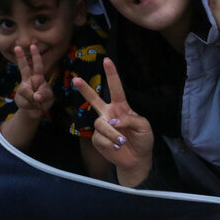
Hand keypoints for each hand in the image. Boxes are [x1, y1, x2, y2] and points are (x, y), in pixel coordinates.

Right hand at [12, 44, 53, 118]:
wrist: (34, 112)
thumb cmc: (43, 102)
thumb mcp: (48, 98)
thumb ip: (44, 95)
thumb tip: (36, 96)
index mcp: (38, 78)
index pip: (38, 66)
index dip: (36, 56)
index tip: (33, 46)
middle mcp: (28, 81)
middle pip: (24, 68)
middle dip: (21, 57)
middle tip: (17, 46)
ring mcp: (22, 88)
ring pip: (25, 91)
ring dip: (34, 100)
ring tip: (37, 104)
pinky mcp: (18, 98)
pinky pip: (25, 102)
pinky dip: (32, 108)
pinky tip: (32, 108)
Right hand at [72, 58, 154, 186]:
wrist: (137, 159)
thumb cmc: (143, 139)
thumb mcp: (144, 126)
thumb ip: (130, 119)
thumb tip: (113, 121)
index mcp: (121, 107)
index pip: (116, 88)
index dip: (112, 74)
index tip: (107, 61)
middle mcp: (109, 114)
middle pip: (94, 99)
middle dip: (85, 89)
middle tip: (75, 80)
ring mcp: (102, 126)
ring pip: (101, 124)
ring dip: (112, 133)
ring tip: (122, 141)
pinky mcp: (97, 139)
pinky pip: (99, 137)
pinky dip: (110, 143)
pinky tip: (116, 147)